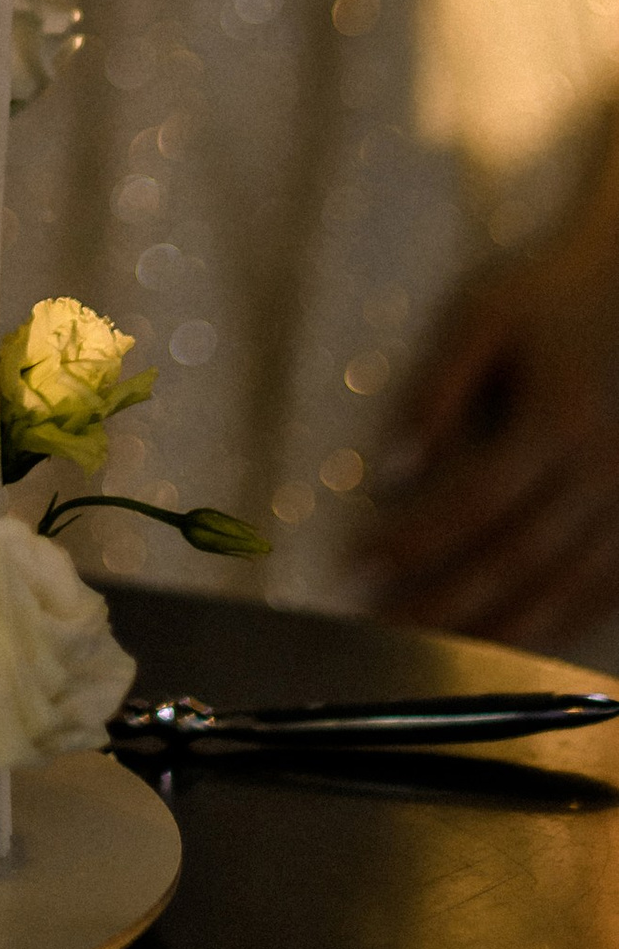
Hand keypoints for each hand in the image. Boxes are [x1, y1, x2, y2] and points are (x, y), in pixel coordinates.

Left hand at [368, 111, 618, 655]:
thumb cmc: (549, 294)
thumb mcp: (481, 314)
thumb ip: (435, 388)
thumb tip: (391, 470)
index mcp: (557, 422)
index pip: (474, 504)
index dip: (415, 542)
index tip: (356, 568)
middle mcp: (602, 474)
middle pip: (519, 561)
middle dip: (448, 603)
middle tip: (384, 633)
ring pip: (569, 591)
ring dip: (503, 630)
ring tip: (440, 655)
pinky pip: (607, 589)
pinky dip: (561, 622)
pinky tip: (520, 642)